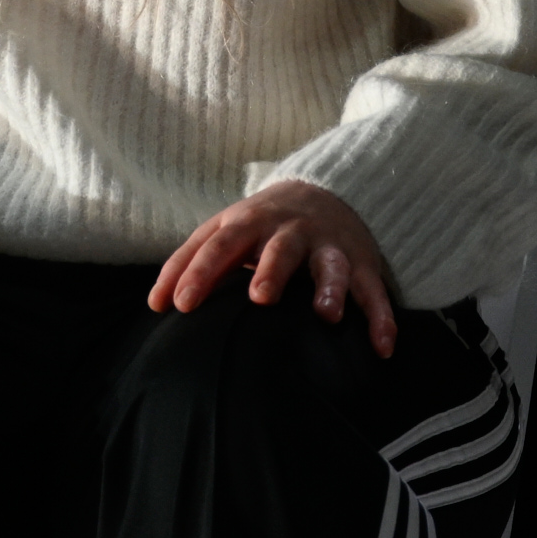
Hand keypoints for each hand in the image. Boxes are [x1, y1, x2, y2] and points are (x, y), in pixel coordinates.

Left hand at [151, 180, 397, 358]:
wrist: (327, 191)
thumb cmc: (261, 226)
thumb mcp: (225, 231)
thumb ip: (190, 263)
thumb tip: (154, 306)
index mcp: (250, 223)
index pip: (220, 246)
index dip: (200, 272)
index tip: (181, 305)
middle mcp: (291, 232)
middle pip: (280, 249)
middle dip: (272, 271)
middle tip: (260, 298)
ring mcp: (329, 247)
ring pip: (332, 266)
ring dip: (330, 288)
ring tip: (326, 314)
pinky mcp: (362, 264)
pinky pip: (374, 292)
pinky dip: (382, 319)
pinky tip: (382, 346)